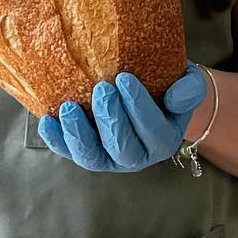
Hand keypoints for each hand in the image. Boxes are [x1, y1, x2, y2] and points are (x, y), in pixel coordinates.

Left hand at [37, 63, 209, 172]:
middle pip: (122, 148)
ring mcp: (109, 159)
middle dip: (110, 119)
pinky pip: (69, 153)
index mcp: (164, 140)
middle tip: (101, 88)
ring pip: (92, 158)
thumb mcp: (189, 82)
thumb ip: (191, 89)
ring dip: (79, 135)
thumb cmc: (170, 84)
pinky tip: (46, 119)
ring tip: (68, 107)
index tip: (125, 78)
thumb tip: (175, 97)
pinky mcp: (87, 154)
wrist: (154, 94)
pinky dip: (57, 140)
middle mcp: (137, 156)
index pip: (153, 129)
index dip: (138, 107)